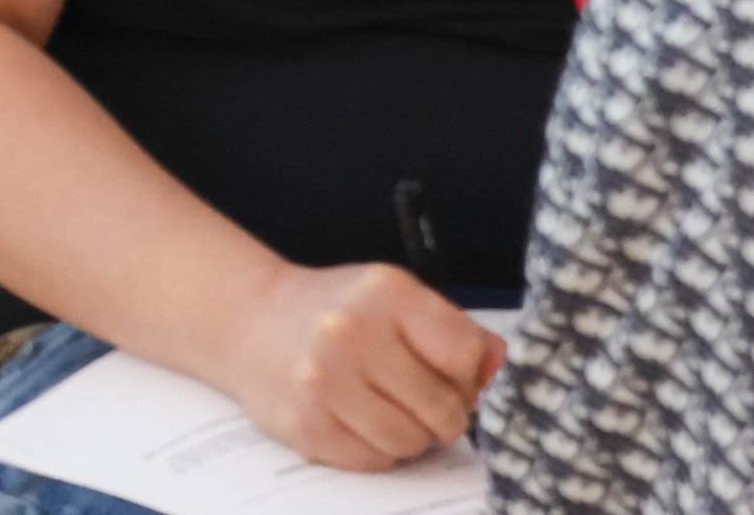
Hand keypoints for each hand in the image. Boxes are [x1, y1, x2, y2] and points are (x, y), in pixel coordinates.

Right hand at [222, 261, 500, 468]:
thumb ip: (458, 332)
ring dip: (408, 435)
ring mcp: (323, 381)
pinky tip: (353, 419)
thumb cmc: (338, 313)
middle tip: (414, 397)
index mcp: (385, 292)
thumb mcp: (396, 300)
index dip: (466, 375)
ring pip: (412, 442)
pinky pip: (375, 461)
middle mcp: (350, 332)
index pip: (465, 356)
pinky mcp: (306, 425)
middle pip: (444, 409)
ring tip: (382, 407)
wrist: (249, 321)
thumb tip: (503, 369)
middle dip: (440, 413)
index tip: (446, 373)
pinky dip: (374, 448)